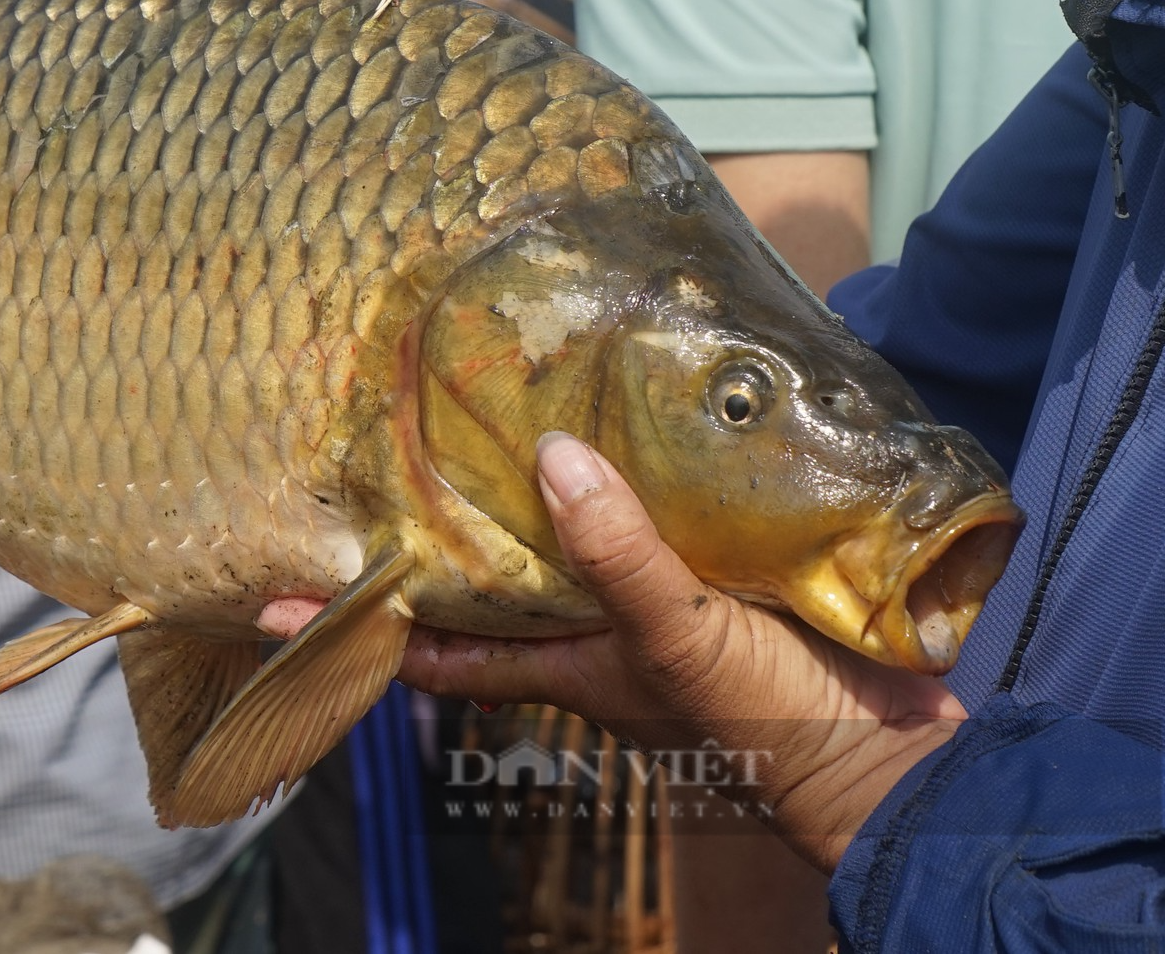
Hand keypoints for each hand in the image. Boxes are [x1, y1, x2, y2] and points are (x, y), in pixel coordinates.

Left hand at [258, 433, 963, 872]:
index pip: (437, 648)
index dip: (363, 624)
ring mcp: (652, 607)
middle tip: (378, 462)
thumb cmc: (772, 720)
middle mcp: (593, 634)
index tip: (275, 597)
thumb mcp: (677, 638)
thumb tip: (549, 460)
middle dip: (439, 537)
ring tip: (482, 418)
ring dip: (530, 496)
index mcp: (565, 664)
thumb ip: (614, 556)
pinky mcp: (713, 579)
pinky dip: (626, 482)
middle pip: (491, 585)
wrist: (896, 755)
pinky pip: (647, 524)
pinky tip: (625, 426)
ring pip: (566, 546)